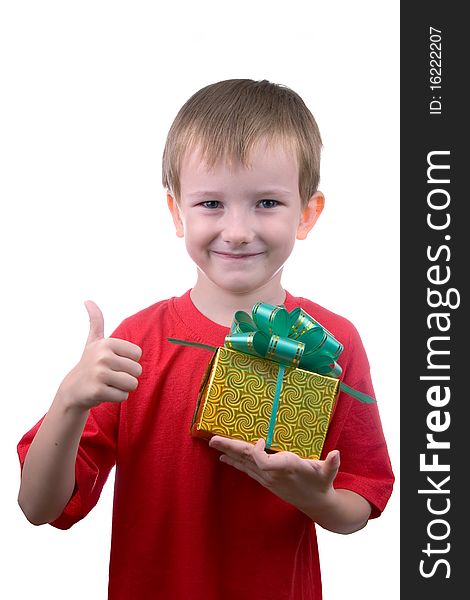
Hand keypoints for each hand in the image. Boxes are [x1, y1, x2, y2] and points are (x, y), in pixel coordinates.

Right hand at [58, 301, 142, 410]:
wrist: (73, 388)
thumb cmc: (90, 363)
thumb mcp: (93, 340)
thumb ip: (95, 320)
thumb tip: (87, 300)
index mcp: (107, 343)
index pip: (138, 355)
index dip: (129, 361)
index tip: (113, 362)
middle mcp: (103, 356)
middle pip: (137, 370)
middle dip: (127, 376)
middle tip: (110, 375)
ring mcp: (99, 373)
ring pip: (132, 384)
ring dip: (123, 387)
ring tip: (108, 383)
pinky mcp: (98, 391)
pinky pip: (123, 396)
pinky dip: (116, 397)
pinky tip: (103, 392)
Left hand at [208, 436, 339, 516]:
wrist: (317, 504)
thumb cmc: (322, 482)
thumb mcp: (328, 472)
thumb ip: (331, 463)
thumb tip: (336, 454)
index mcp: (285, 468)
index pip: (263, 462)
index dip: (256, 452)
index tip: (258, 440)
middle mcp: (272, 474)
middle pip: (247, 460)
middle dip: (230, 448)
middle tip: (213, 439)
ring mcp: (267, 478)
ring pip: (244, 464)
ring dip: (229, 453)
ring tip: (214, 444)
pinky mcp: (265, 480)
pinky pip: (247, 469)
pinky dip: (236, 462)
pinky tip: (225, 458)